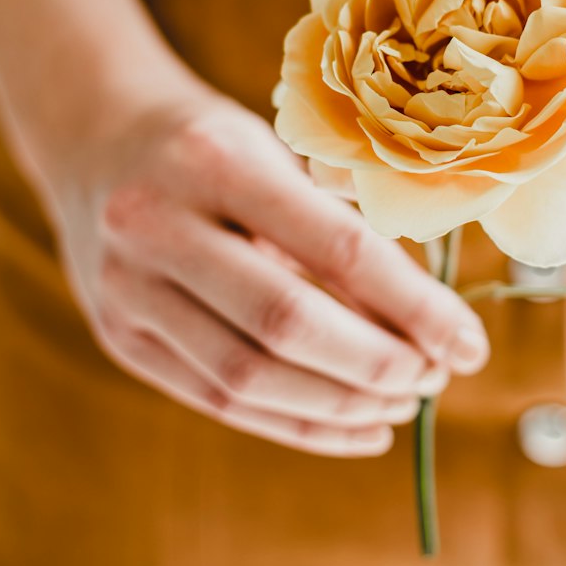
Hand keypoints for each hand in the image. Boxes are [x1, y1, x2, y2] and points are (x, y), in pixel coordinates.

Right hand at [40, 79, 490, 456]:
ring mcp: (127, 289)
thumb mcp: (278, 149)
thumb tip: (429, 314)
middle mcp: (157, 225)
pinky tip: (359, 428)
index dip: (414, 307)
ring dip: (343, 404)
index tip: (471, 345)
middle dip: (378, 364)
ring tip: (407, 400)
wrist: (94, 137)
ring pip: (248, 377)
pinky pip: (218, 401)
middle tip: (438, 376)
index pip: (335, 249)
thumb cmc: (214, 143)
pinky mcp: (118, 338)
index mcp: (215, 161)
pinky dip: (299, 424)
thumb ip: (341, 220)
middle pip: (286, 324)